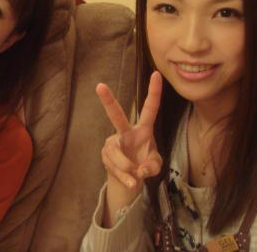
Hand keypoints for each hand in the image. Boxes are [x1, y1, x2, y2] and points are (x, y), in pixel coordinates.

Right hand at [97, 71, 162, 226]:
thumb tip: (139, 169)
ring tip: (136, 176)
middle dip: (108, 100)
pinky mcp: (105, 156)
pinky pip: (116, 168)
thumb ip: (153, 166)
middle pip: (116, 115)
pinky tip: (132, 183)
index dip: (154, 92)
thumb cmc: (144, 164)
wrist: (128, 180)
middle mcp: (125, 132)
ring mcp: (113, 143)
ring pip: (119, 155)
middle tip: (99, 85)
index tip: (156, 73)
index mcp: (143, 130)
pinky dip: (127, 179)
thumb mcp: (155, 165)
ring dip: (130, 169)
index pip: (149, 108)